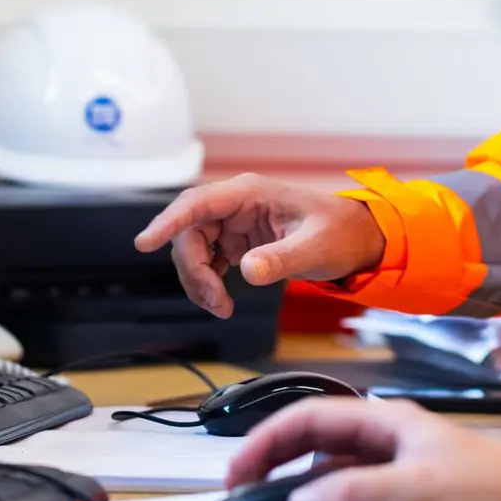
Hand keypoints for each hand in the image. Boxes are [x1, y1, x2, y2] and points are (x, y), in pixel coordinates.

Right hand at [133, 174, 386, 317]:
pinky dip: (208, 282)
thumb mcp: (315, 247)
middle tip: (215, 302)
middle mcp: (236, 205)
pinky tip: (222, 299)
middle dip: (193, 270)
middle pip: (190, 232)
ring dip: (198, 281)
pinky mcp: (237, 242)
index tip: (145, 242)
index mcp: (250, 193)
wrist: (355, 239)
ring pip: (194, 249)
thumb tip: (248, 270)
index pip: (198, 203)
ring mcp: (234, 224)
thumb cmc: (339, 232)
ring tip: (222, 307)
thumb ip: (281, 259)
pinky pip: (207, 260)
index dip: (169, 222)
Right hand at [226, 397, 500, 500]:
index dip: (268, 438)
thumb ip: (359, 492)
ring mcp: (393, 471)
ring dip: (297, 486)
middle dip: (273, 459)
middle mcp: (386, 441)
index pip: (311, 416)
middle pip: (313, 441)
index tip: (239, 469)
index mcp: (387, 421)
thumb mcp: (420, 487)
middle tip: (240, 490)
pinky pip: (350, 500)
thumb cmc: (493, 489)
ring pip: (329, 471)